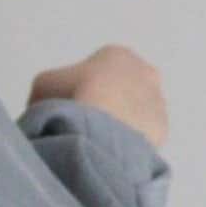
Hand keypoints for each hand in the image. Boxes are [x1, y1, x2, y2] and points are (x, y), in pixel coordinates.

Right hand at [28, 44, 168, 150]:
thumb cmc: (73, 96)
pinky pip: (143, 135)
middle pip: (123, 88)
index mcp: (117, 55)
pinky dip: (130, 143)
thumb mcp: (42, 85)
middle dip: (108, 102)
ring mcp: (158, 100)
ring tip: (98, 141)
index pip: (98, 70)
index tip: (71, 106)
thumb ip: (46, 92)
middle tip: (86, 124)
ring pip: (135, 112)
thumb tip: (45, 108)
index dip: (81, 88)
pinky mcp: (163, 127)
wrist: (101, 129)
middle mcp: (145, 72)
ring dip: (121, 123)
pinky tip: (112, 151)